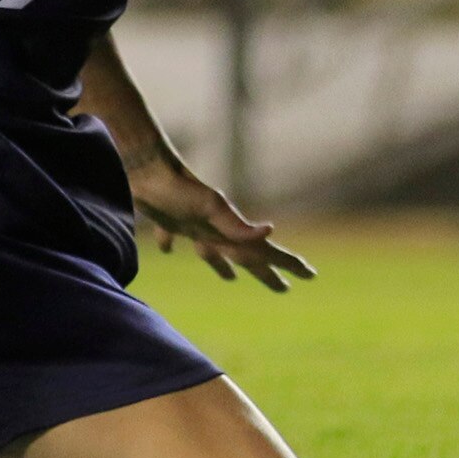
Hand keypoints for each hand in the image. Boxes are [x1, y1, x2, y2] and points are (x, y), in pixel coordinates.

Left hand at [129, 157, 314, 292]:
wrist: (147, 167)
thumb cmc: (179, 188)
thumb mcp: (210, 206)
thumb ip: (237, 224)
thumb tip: (271, 231)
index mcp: (228, 230)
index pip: (264, 252)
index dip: (287, 264)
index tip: (311, 275)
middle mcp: (214, 230)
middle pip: (244, 257)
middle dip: (265, 274)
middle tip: (284, 289)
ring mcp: (192, 225)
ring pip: (212, 251)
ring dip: (223, 266)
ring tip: (231, 278)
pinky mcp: (168, 220)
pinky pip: (173, 237)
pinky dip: (171, 243)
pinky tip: (168, 249)